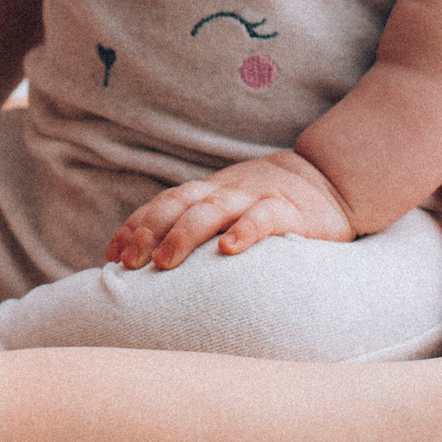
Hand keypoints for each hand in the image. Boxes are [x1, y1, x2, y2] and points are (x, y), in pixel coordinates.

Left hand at [103, 150, 354, 268]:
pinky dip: (245, 231)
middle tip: (129, 262)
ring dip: (185, 234)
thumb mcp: (227, 207)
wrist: (329, 178)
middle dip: (150, 232)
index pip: (163, 203)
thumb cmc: (267, 202)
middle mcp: (225, 191)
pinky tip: (228, 249)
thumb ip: (196, 223)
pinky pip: (264, 218)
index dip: (136, 225)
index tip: (113, 254)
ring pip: (214, 210)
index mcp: (208, 192)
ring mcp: (256, 197)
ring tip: (165, 262)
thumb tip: (150, 258)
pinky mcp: (289, 210)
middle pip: (180, 205)